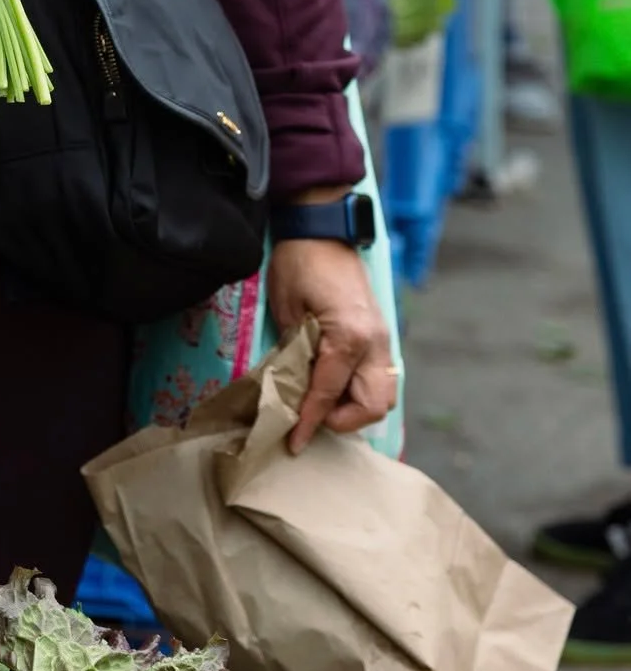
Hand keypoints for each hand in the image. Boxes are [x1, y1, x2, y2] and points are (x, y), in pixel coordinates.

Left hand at [267, 231, 395, 452]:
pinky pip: (379, 377)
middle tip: (311, 418)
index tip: (294, 443)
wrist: (321, 227)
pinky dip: (360, 390)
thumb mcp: (287, 309)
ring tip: (322, 403)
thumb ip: (296, 353)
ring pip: (383, 395)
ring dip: (356, 408)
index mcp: (349, 335)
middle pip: (374, 405)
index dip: (310, 421)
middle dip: (343, 420)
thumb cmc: (298, 262)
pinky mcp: (381, 334)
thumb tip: (292, 391)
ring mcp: (383, 338)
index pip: (328, 392)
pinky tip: (334, 385)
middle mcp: (375, 342)